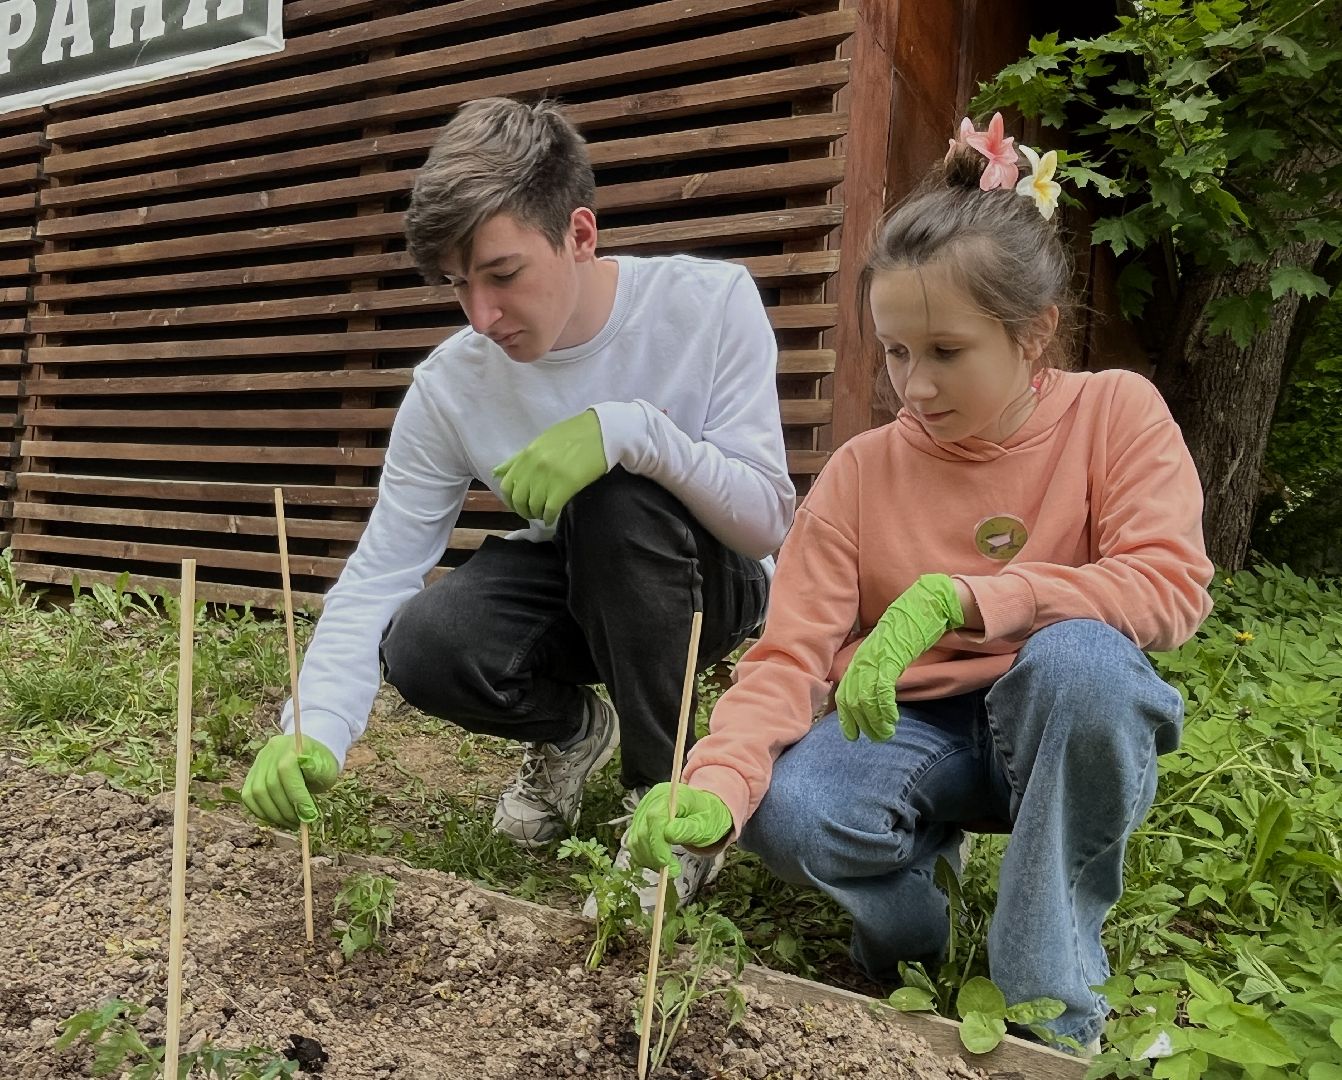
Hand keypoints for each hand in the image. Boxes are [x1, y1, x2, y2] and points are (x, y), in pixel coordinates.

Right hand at [240, 733, 338, 828]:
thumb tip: (307, 808)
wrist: (309, 753)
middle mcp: (271, 752)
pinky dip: (261, 812)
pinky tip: (277, 818)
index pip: (286, 771)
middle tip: (300, 823)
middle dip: (286, 809)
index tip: (308, 815)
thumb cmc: (320, 763)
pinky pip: (248, 797)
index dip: (296, 796)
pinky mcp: (251, 775)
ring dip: (274, 814)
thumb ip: (317, 782)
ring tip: (290, 822)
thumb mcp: (327, 768)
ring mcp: (258, 763)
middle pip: (270, 785)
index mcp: (291, 746)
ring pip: (256, 793)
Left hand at [492, 410, 607, 524]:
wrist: (602, 432)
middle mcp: (534, 466)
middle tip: (532, 513)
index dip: (510, 500)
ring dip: (537, 514)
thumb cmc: (573, 435)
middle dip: (523, 510)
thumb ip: (518, 459)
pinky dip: (549, 517)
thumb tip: (497, 472)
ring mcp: (549, 476)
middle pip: (519, 499)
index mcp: (527, 455)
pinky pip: (550, 509)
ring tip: (543, 514)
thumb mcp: (541, 443)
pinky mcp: (566, 485)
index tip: (519, 504)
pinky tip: (552, 516)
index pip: (507, 485)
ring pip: (533, 506)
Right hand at [626, 783, 732, 876]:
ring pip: (635, 841)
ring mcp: (642, 813)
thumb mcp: (704, 823)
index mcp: (668, 795)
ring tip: (670, 868)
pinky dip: (645, 858)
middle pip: (642, 831)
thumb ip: (688, 828)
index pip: (655, 817)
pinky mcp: (638, 825)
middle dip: (655, 855)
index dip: (657, 842)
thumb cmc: (705, 816)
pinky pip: (634, 845)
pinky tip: (660, 863)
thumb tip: (669, 835)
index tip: (665, 862)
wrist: (702, 811)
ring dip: (649, 859)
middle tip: (674, 871)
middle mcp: (650, 801)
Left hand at [836, 574, 964, 742]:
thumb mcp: (890, 648)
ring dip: (874, 721)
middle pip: (850, 698)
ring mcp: (876, 657)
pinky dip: (884, 709)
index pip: (845, 691)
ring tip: (885, 734)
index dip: (846, 715)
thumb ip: (880, 666)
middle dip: (860, 723)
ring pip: (864, 698)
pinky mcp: (891, 656)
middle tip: (872, 738)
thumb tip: (876, 687)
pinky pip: (881, 689)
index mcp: (863, 656)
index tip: (851, 734)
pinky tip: (892, 720)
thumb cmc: (911, 626)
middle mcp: (864, 657)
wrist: (926, 603)